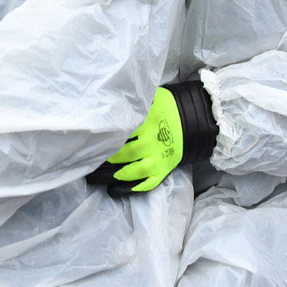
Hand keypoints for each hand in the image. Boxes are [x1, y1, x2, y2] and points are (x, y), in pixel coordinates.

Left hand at [87, 81, 217, 195]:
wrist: (193, 119)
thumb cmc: (166, 107)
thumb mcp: (152, 98)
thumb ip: (135, 100)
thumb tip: (114, 98)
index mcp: (148, 122)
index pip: (123, 132)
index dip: (108, 138)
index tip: (94, 142)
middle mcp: (154, 141)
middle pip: (127, 152)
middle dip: (108, 158)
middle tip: (93, 159)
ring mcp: (160, 157)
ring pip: (136, 170)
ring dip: (117, 174)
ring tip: (101, 176)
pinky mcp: (165, 169)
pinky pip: (149, 183)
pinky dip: (134, 188)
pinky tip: (117, 189)